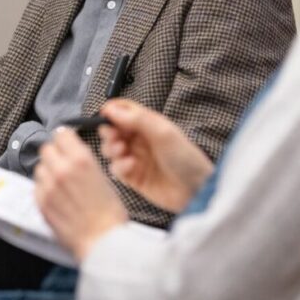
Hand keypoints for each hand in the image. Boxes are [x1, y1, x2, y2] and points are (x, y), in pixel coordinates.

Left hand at [34, 128, 127, 260]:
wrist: (102, 240)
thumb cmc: (109, 212)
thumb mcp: (103, 177)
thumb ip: (83, 161)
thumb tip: (71, 151)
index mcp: (81, 160)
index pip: (61, 134)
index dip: (65, 139)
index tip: (67, 143)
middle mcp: (61, 170)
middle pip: (46, 148)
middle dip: (54, 154)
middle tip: (63, 163)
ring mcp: (48, 187)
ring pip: (39, 167)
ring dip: (47, 171)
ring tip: (60, 183)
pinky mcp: (41, 203)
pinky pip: (36, 186)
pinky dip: (44, 188)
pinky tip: (57, 197)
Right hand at [99, 100, 214, 212]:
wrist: (196, 190)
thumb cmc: (186, 159)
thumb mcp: (163, 133)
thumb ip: (137, 119)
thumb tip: (113, 109)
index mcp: (149, 124)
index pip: (124, 111)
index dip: (112, 111)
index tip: (104, 115)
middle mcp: (141, 140)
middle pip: (114, 130)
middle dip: (109, 132)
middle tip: (114, 137)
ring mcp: (137, 158)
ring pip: (112, 150)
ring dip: (111, 149)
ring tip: (122, 151)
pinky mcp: (134, 177)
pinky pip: (116, 169)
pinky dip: (119, 167)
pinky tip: (131, 166)